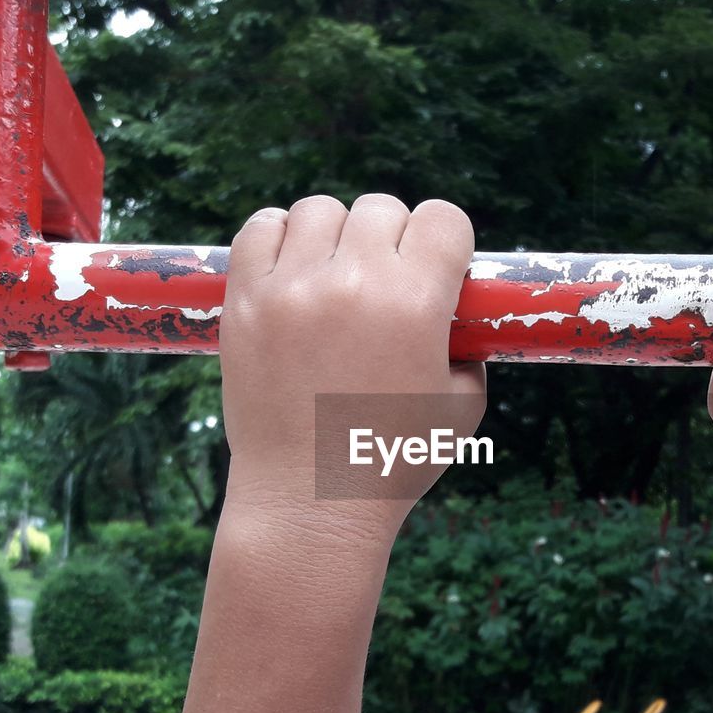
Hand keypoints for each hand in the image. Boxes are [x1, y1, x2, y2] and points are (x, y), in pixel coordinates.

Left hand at [220, 194, 485, 526]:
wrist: (309, 504)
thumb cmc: (392, 462)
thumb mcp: (462, 407)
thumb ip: (468, 349)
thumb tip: (459, 317)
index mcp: (414, 303)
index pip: (442, 219)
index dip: (447, 242)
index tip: (439, 269)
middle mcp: (352, 283)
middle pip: (382, 209)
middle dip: (394, 239)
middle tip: (387, 283)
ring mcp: (292, 290)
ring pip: (320, 210)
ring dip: (336, 234)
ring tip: (336, 274)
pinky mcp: (245, 303)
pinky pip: (260, 229)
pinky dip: (280, 237)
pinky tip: (293, 268)